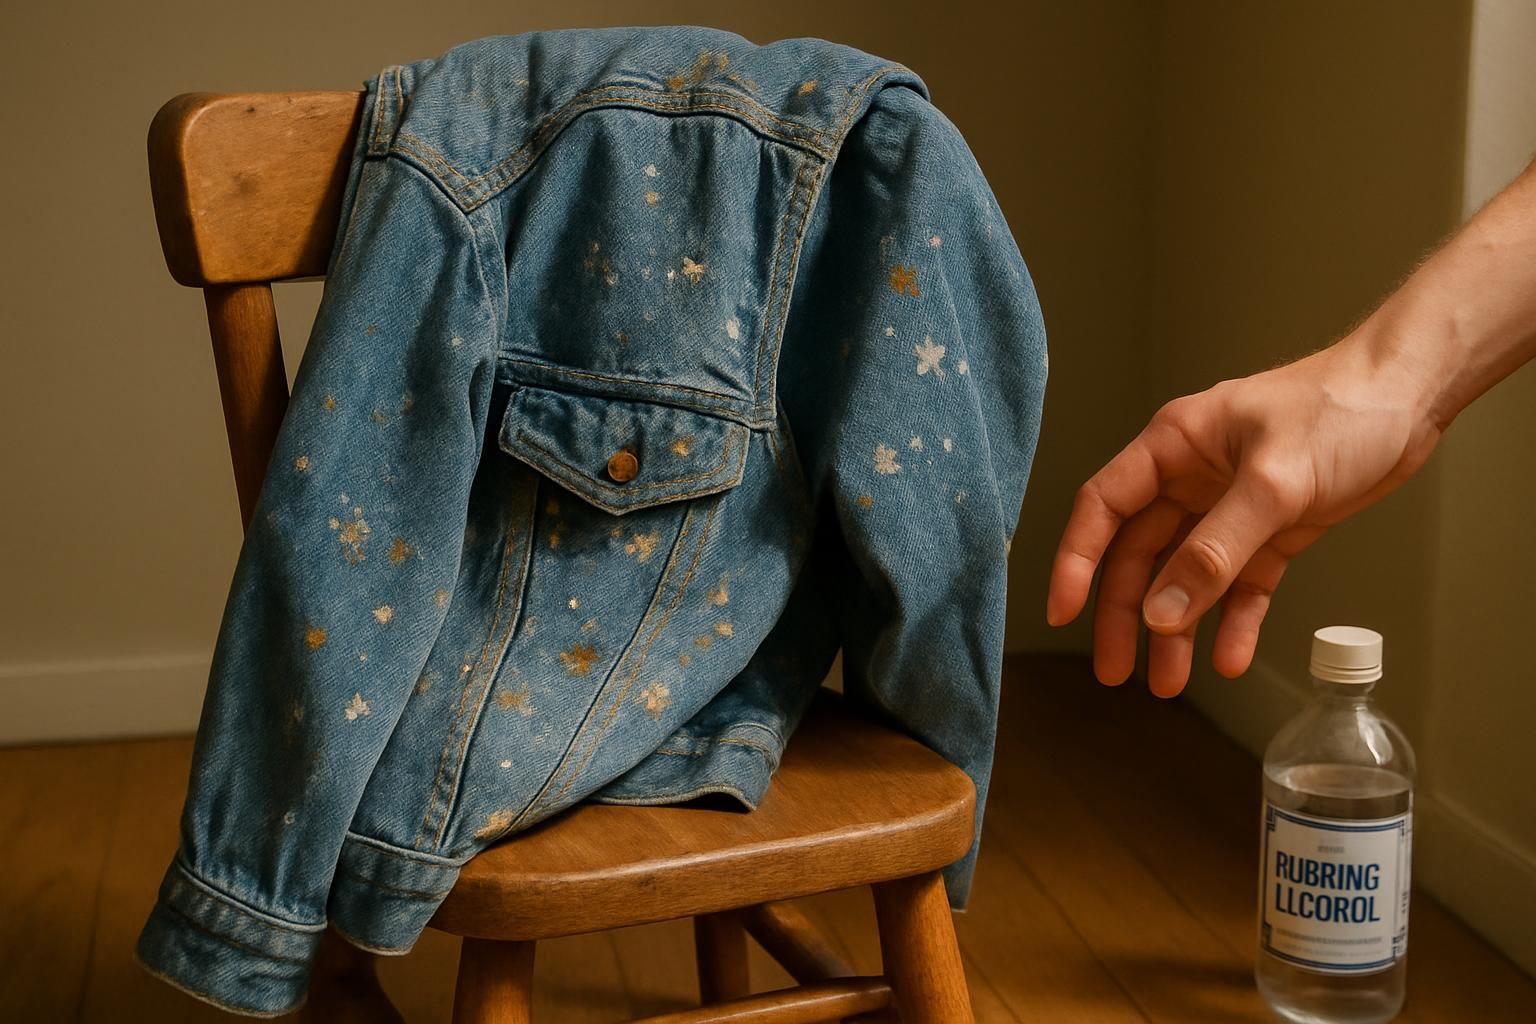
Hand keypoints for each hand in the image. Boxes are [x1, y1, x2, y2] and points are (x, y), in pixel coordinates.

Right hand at [1045, 336, 1441, 696]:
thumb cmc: (1340, 410)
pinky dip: (1234, 620)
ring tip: (1166, 683)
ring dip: (1176, 629)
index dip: (1077, 561)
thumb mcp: (1273, 484)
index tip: (1064, 613)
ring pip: (1186, 577)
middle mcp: (1191, 477)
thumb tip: (1161, 615)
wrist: (1412, 397)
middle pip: (1139, 554)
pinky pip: (1241, 584)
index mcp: (1174, 446)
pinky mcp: (1272, 529)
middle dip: (1124, 613)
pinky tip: (1230, 658)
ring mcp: (1230, 505)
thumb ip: (1214, 552)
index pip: (1104, 508)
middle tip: (1115, 670)